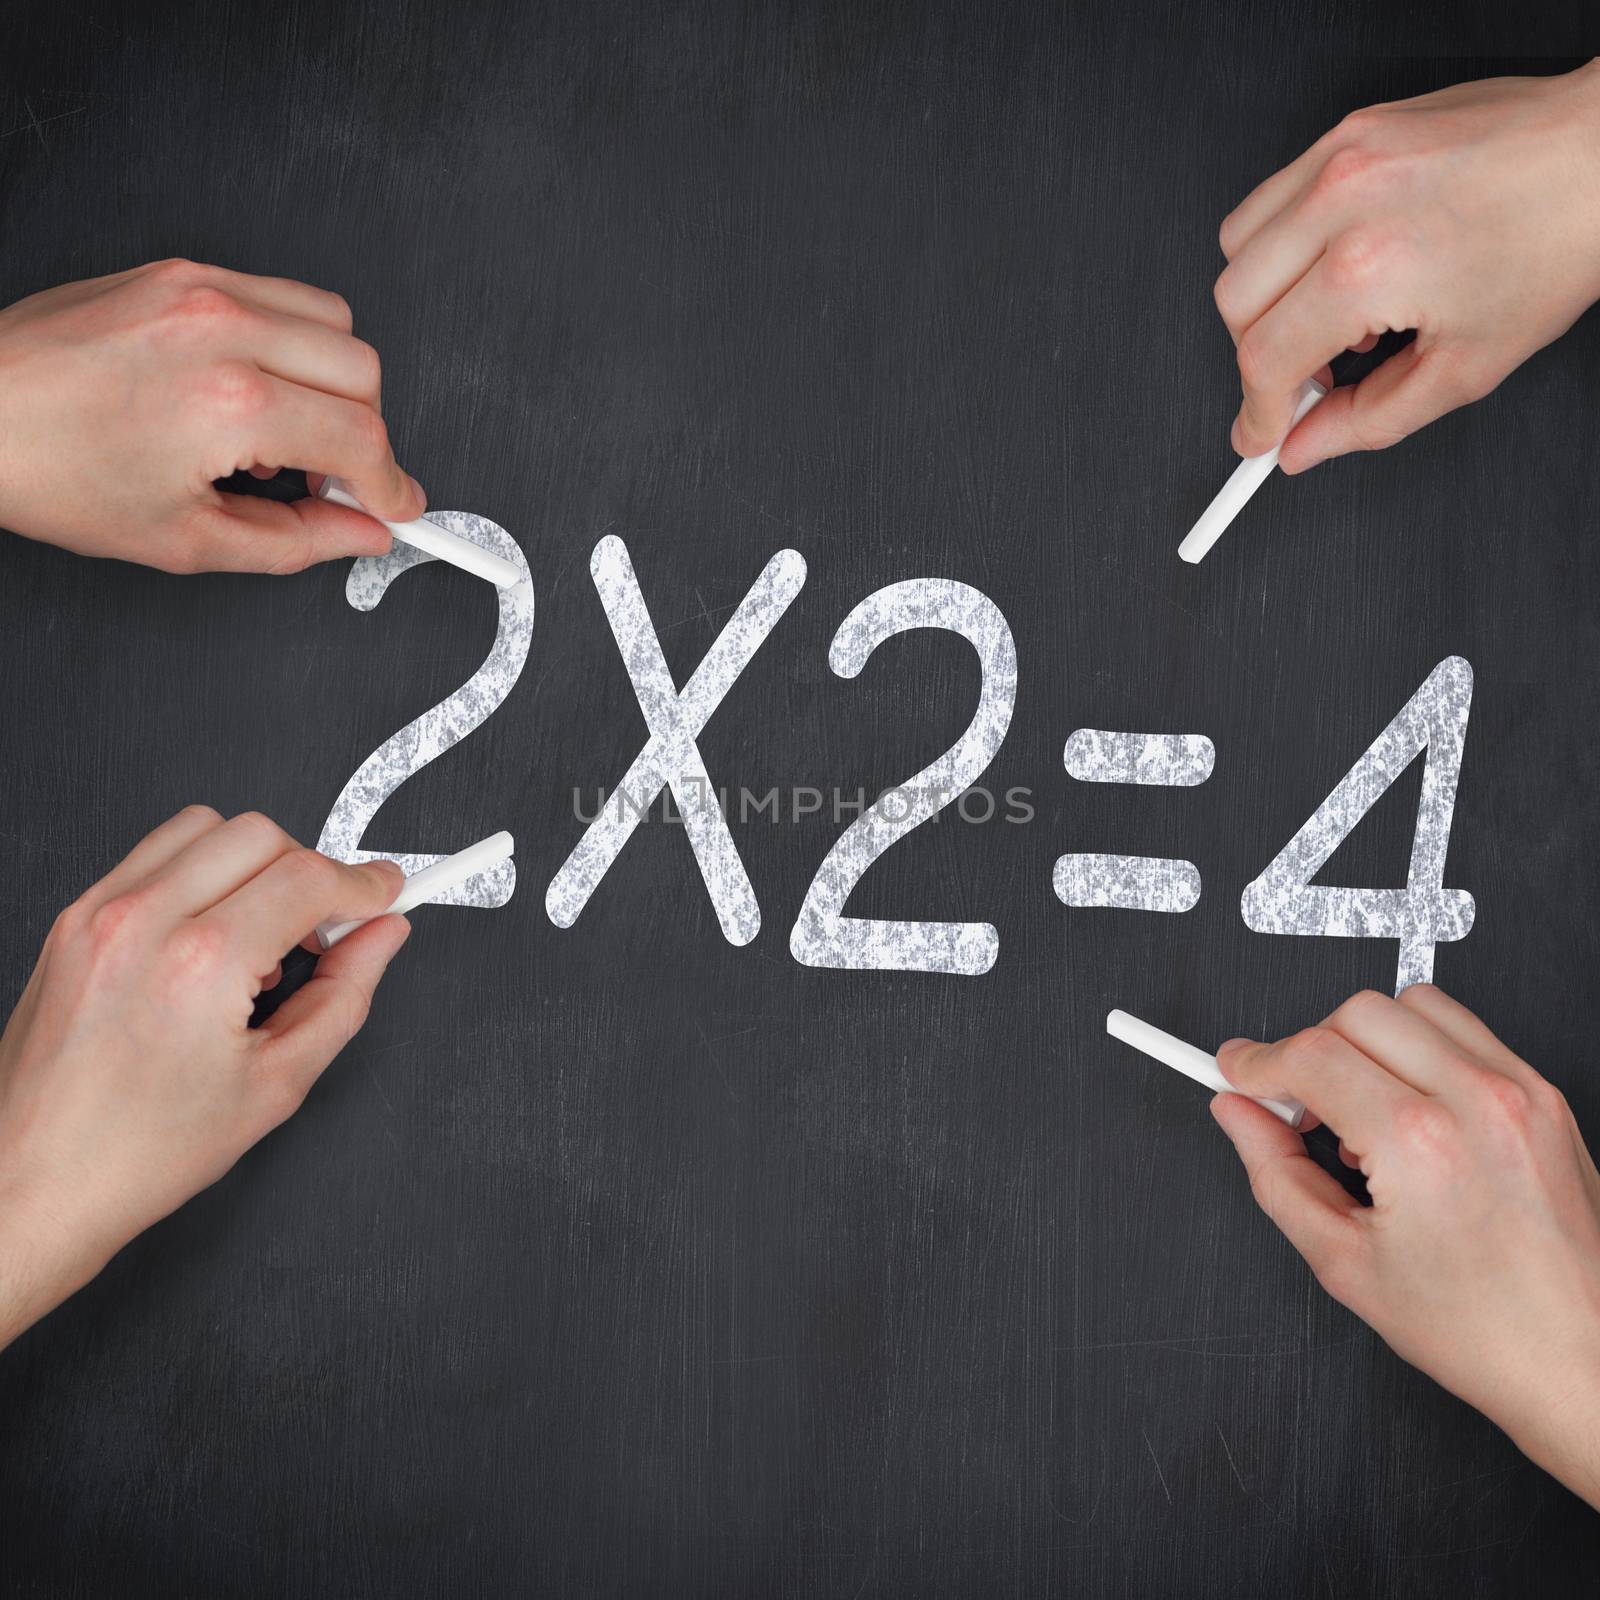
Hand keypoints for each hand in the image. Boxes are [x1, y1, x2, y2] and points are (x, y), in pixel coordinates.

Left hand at [0, 259, 424, 572]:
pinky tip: (254, 390)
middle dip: (365, 435)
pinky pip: (281, 295)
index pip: (362, 439)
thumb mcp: (185, 539)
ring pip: (336, 323)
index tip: (395, 506)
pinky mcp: (181, 272)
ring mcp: (200, 290)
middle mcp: (221, 330)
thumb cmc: (49, 470)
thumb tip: (357, 535)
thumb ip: (296, 541)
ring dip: (335, 383)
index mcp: (227, 403)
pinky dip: (292, 345)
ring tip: (289, 431)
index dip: (391, 486)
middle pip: (364, 373)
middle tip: (332, 480)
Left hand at [0, 807, 408, 1348]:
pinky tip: (210, 937)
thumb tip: (381, 939)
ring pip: (205, 827)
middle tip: (326, 928)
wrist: (33, 1185)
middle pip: (260, 835)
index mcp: (199, 964)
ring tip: (262, 933)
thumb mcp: (277, 1084)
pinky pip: (153, 856)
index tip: (383, 896)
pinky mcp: (72, 921)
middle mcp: (142, 922)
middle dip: (309, 871)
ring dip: (252, 863)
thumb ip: (345, 996)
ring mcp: (98, 914)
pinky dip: (199, 875)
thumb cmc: (137, 1154)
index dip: (362, 884)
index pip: (308, 876)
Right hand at [1213, 61, 1599, 469]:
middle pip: (1235, 302)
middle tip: (1308, 378)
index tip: (1263, 433)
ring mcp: (1341, 157)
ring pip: (1238, 246)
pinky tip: (1334, 264)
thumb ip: (1369, 420)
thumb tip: (1308, 446)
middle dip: (1259, 355)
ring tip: (1327, 315)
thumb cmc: (1557, 240)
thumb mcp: (1466, 366)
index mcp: (1367, 267)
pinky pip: (1271, 198)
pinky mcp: (1350, 129)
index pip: (1264, 358)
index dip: (1258, 411)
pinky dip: (1282, 244)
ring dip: (1262, 296)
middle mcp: (1343, 202)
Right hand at [1213, 985, 1599, 1506]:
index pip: (1308, 1054)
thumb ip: (1275, 1175)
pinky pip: (1464, 1030)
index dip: (1255, 1062)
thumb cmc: (1484, 1332)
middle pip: (1355, 1013)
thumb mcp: (1345, 1264)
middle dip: (1308, 1049)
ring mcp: (1519, 1093)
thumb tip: (1239, 1117)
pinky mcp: (1545, 1098)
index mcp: (1419, 1144)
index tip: (1237, 1073)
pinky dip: (1420, 1050)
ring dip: (1366, 1040)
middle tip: (1296, 1105)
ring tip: (1359, 1105)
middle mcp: (1476, 1102)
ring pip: (1411, 1004)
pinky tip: (1410, 1107)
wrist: (1583, 1365)